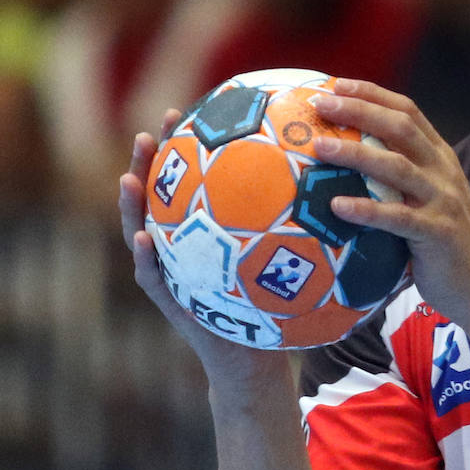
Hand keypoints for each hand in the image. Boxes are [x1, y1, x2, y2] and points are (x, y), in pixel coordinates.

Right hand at [117, 110, 290, 389]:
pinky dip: (147, 258)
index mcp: (204, 231)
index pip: (189, 181)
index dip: (184, 147)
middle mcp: (180, 246)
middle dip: (148, 163)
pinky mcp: (169, 301)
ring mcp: (169, 272)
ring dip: (132, 206)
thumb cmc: (276, 307)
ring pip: (140, 232)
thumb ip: (301, 227)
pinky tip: (146, 238)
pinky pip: (152, 277)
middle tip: (151, 131)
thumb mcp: (290, 263)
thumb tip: (340, 184)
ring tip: (129, 178)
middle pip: (156, 197)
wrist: (258, 357)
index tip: (191, 112)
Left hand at [308, 79, 469, 325]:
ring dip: (355, 152)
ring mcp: (442, 201)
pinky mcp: (437, 233)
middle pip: (400, 127)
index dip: (372, 94)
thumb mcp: (430, 201)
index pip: (408, 112)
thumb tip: (349, 169)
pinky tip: (337, 206)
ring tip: (319, 147)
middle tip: (321, 104)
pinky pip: (396, 217)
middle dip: (359, 110)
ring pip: (396, 166)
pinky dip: (366, 210)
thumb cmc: (447, 246)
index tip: (337, 84)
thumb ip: (401, 182)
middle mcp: (443, 172)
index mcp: (441, 159)